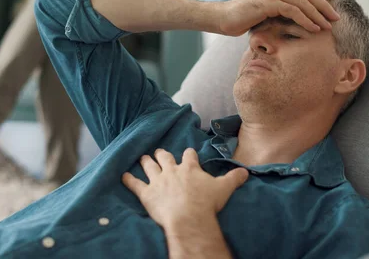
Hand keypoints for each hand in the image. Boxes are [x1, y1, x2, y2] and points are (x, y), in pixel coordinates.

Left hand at [122, 148, 248, 228]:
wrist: (188, 217)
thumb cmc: (206, 203)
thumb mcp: (224, 188)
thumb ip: (234, 178)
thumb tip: (245, 172)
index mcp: (189, 168)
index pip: (189, 155)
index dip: (189, 154)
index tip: (189, 154)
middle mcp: (172, 170)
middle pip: (165, 157)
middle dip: (162, 154)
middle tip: (159, 151)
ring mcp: (158, 181)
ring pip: (149, 167)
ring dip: (145, 162)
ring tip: (142, 157)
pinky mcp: (147, 194)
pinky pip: (135, 184)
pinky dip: (128, 180)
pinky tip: (123, 175)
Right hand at [218, 0, 340, 36]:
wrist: (223, 19)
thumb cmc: (242, 19)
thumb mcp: (264, 13)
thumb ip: (279, 10)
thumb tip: (296, 18)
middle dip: (324, 4)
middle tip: (336, 17)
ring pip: (303, 1)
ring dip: (318, 14)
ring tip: (328, 26)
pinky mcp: (267, 3)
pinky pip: (293, 10)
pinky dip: (306, 20)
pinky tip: (313, 29)